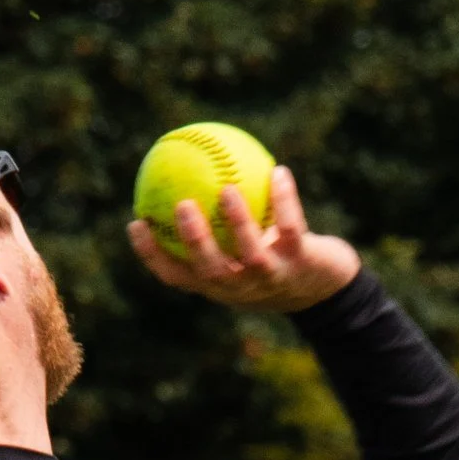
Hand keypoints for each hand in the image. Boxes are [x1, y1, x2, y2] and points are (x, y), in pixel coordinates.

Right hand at [124, 162, 358, 313]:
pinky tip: (279, 172)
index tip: (136, 221)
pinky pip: (291, 227)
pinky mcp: (300, 262)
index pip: (176, 275)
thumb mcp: (238, 251)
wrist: (322, 288)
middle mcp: (240, 287)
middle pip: (209, 270)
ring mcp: (271, 277)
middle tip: (182, 205)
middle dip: (194, 241)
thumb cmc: (270, 262)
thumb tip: (182, 176)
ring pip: (250, 253)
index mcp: (217, 285)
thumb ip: (211, 227)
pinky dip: (285, 200)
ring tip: (227, 190)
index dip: (152, 254)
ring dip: (239, 222)